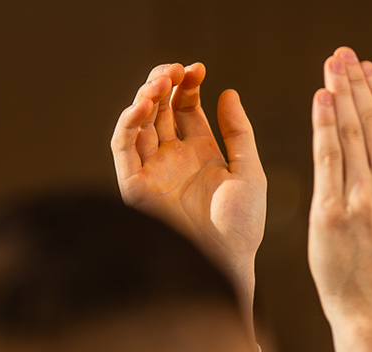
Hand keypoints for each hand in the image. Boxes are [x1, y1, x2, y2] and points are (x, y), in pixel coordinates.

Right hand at [111, 62, 264, 311]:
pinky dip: (128, 122)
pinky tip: (143, 105)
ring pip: (138, 122)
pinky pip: (123, 147)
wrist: (226, 262)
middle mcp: (173, 159)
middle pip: (159, 109)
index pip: (185, 108)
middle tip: (175, 68)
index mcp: (200, 154)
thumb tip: (228, 92)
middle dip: (164, 84)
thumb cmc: (242, 227)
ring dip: (145, 96)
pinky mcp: (134, 184)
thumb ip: (239, 133)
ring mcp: (152, 170)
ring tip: (160, 80)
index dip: (188, 85)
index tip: (198, 69)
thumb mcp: (249, 171)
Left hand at [308, 47, 371, 351]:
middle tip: (343, 55)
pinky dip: (323, 124)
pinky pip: (328, 157)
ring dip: (339, 94)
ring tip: (330, 68)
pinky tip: (320, 100)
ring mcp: (363, 199)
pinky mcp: (332, 212)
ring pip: (350, 133)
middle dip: (357, 83)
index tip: (368, 70)